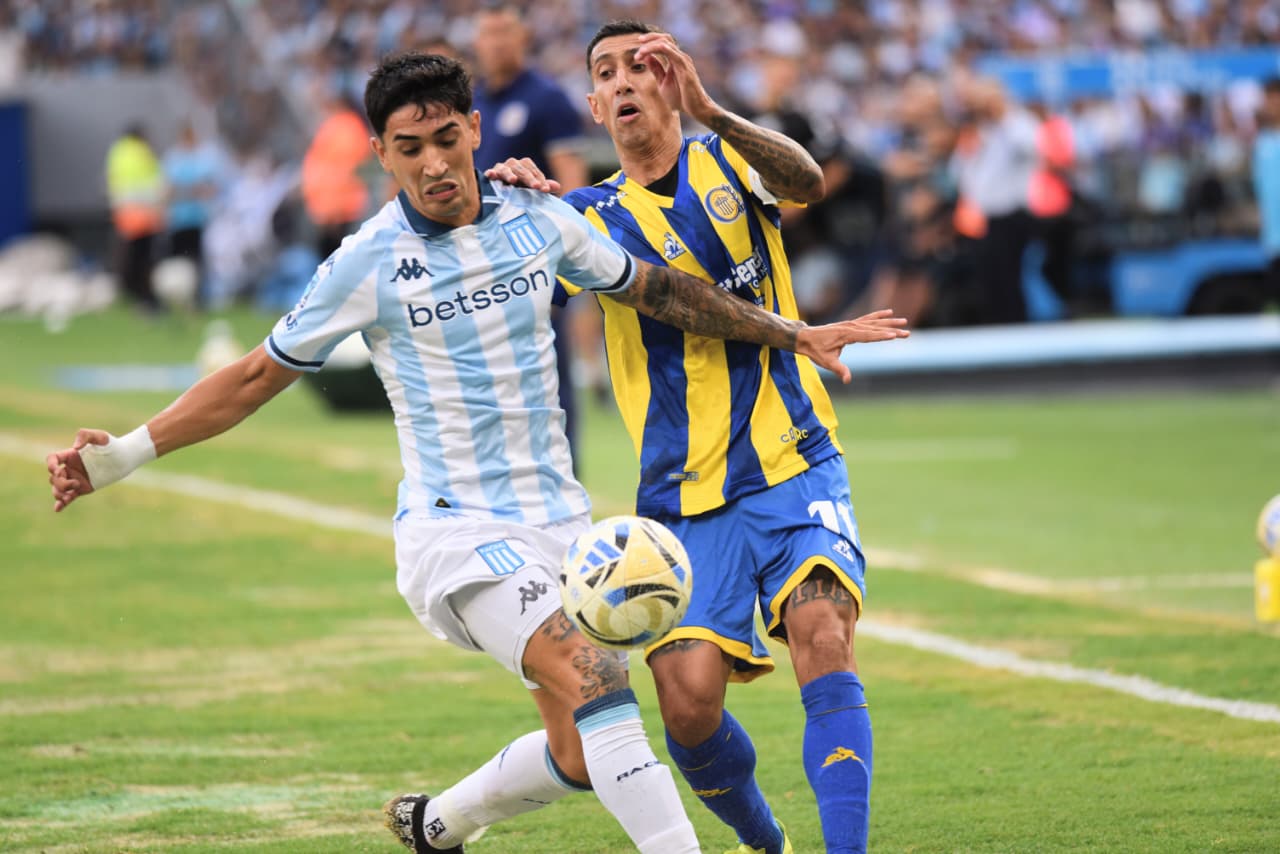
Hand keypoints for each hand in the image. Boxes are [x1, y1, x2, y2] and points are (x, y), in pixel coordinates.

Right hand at [47, 428, 109, 511]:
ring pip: (58, 488)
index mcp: (70, 455)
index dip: (51, 465)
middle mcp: (70, 467)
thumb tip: (74, 447)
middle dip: (60, 483)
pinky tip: (58, 508)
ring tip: (68, 496)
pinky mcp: (82, 488)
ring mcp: (75, 478)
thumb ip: (86, 435)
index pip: (52, 459)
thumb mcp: (100, 437)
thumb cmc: (112, 444)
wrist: (124, 458)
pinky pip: (69, 497)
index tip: (56, 470)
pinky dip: (62, 503)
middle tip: (75, 484)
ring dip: (59, 493)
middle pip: (54, 477)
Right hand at [484, 157, 559, 194]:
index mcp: (525, 166)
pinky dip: (491, 173)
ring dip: (510, 174)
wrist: (499, 190)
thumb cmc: (519, 188)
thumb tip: (558, 186)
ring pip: (506, 169)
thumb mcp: (531, 188)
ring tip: (513, 180)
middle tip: (536, 186)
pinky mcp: (491, 174)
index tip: (545, 189)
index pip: (534, 171)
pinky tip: (491, 175)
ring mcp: (501, 168)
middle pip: (522, 170)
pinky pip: (490, 172)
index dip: (541, 180)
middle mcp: (514, 164)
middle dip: (529, 178)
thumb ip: (543, 186)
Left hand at [633, 32, 714, 120]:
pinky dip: (658, 49)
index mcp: (675, 59)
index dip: (650, 41)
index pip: (663, 42)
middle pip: (665, 38)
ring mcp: (683, 60)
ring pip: (666, 43)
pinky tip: (648, 52)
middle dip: (649, 38)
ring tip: (639, 53)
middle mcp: (680, 57)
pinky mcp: (685, 66)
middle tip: (637, 45)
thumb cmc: (681, 98)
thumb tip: (646, 57)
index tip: (637, 49)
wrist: (696, 108)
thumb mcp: (663, 82)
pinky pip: (671, 52)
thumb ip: (656, 69)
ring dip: (650, 46)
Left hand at [795, 309, 909, 383]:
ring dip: (889, 321)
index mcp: (846, 334)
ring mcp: (851, 323)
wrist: (805, 338)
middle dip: (891, 330)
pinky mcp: (850, 323)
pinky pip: (867, 318)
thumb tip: (847, 380)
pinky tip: (889, 312)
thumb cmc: (815, 350)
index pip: (868, 335)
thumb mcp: (826, 362)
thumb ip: (839, 370)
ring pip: (874, 322)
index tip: (895, 335)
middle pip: (875, 328)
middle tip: (907, 332)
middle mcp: (851, 326)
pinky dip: (878, 315)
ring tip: (904, 321)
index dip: (882, 336)